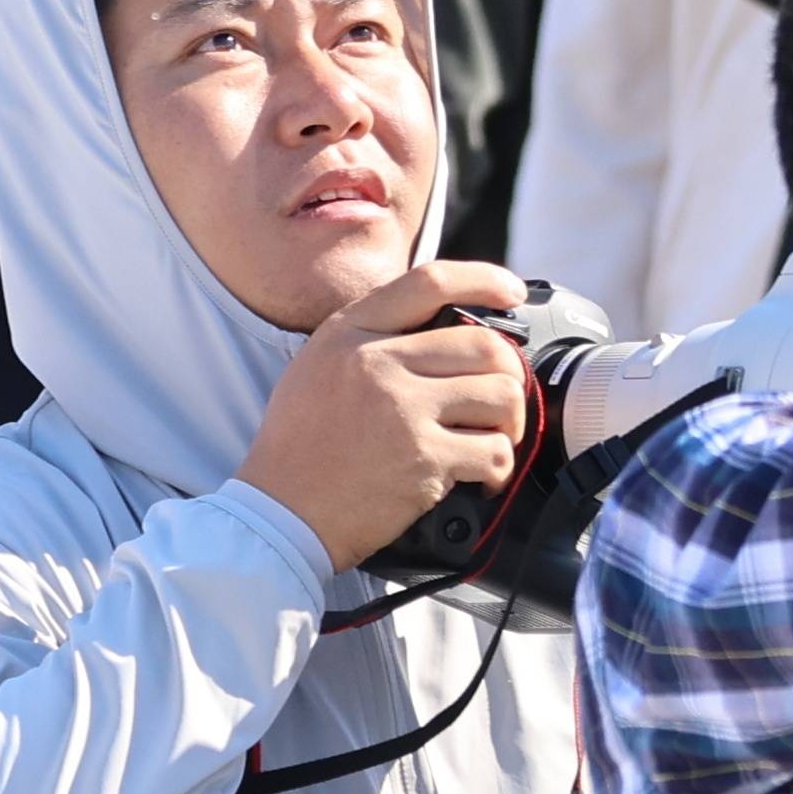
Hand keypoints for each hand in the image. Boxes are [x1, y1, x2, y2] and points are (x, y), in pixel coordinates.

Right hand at [230, 258, 540, 563]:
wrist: (281, 514)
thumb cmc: (299, 444)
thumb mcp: (318, 365)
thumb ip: (371, 337)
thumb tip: (443, 327)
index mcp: (351, 333)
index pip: (431, 282)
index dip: (484, 279)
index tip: (511, 292)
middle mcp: (378, 363)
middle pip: (485, 345)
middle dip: (509, 373)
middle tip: (500, 400)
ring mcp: (404, 412)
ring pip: (501, 395)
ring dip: (509, 421)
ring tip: (491, 438)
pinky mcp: (424, 460)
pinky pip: (493, 451)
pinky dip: (497, 467)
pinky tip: (481, 476)